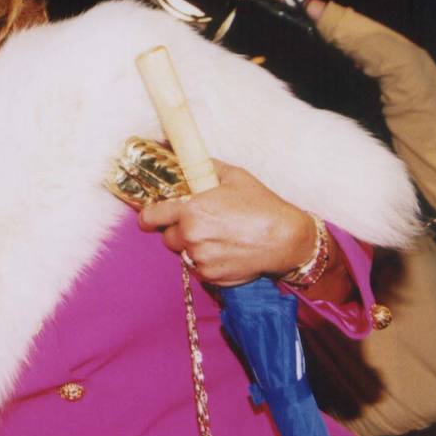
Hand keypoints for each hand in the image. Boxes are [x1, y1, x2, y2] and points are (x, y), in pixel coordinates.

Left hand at [139, 160, 316, 285]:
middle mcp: (190, 236)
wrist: (287, 239)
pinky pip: (198, 268)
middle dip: (178, 230)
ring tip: (218, 237)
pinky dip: (206, 261)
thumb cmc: (262, 206)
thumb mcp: (234, 177)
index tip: (150, 217)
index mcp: (190, 210)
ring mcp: (200, 258)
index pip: (151, 217)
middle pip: (167, 236)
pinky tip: (226, 251)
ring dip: (192, 246)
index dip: (149, 216)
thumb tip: (186, 159)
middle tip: (200, 225)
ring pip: (183, 253)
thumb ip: (205, 169)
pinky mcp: (210, 276)